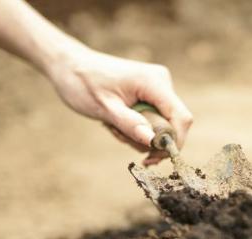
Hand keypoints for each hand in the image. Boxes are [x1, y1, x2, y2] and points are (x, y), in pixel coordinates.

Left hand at [47, 49, 192, 164]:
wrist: (70, 66)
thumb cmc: (83, 83)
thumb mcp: (105, 108)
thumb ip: (130, 124)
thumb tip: (153, 142)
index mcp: (154, 82)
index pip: (181, 118)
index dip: (174, 143)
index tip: (153, 158)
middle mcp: (162, 83)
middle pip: (172, 126)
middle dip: (149, 141)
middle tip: (120, 136)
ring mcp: (158, 89)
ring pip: (161, 127)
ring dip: (138, 136)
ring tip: (113, 126)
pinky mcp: (151, 95)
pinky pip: (153, 122)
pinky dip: (137, 130)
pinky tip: (117, 123)